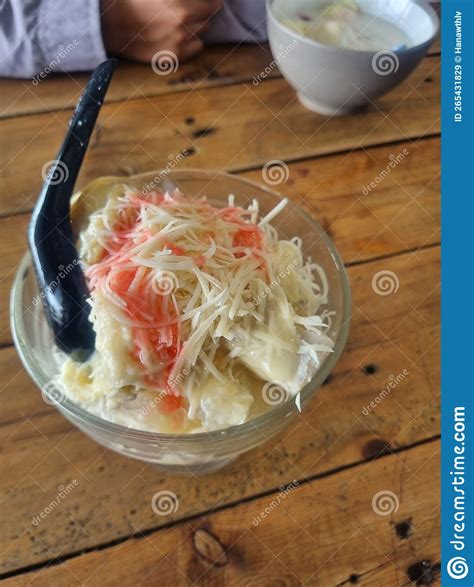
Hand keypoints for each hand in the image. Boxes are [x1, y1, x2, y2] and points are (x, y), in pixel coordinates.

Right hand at [101, 0, 220, 62]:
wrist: (109, 23)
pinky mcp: (174, 56)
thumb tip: (190, 1)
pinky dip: (193, 40)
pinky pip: (198, 47)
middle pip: (211, 14)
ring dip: (198, 23)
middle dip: (203, 9)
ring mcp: (179, 41)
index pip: (214, 2)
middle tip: (190, 6)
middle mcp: (183, 21)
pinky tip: (179, 33)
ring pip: (205, 31)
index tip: (201, 0)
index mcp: (179, 1)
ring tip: (182, 19)